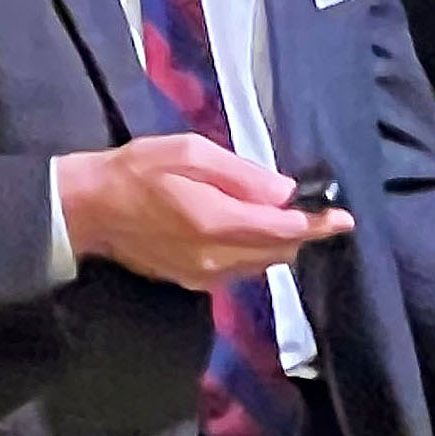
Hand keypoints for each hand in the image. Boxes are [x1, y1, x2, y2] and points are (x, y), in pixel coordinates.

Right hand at [55, 134, 353, 291]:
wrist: (90, 209)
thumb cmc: (137, 170)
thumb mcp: (188, 152)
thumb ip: (240, 173)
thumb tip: (284, 192)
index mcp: (215, 223)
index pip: (282, 231)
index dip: (317, 225)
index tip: (344, 218)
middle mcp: (215, 260)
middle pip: (278, 253)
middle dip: (299, 232)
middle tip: (307, 206)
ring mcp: (203, 277)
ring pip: (261, 265)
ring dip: (277, 243)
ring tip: (277, 214)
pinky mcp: (193, 283)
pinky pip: (240, 271)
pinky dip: (254, 252)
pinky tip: (247, 229)